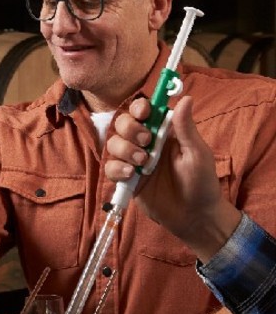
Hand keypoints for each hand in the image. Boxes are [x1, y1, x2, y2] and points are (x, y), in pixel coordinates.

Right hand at [104, 96, 239, 261]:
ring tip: (142, 163)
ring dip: (124, 150)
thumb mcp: (197, 153)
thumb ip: (186, 127)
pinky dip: (117, 169)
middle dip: (129, 129)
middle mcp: (145, 143)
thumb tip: (185, 97)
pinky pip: (110, 167)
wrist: (193, 216)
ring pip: (113, 143)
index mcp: (163, 132)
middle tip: (145, 142)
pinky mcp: (126, 179)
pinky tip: (132, 175)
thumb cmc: (201, 182)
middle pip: (123, 123)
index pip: (144, 111)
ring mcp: (133, 160)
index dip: (139, 108)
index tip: (144, 114)